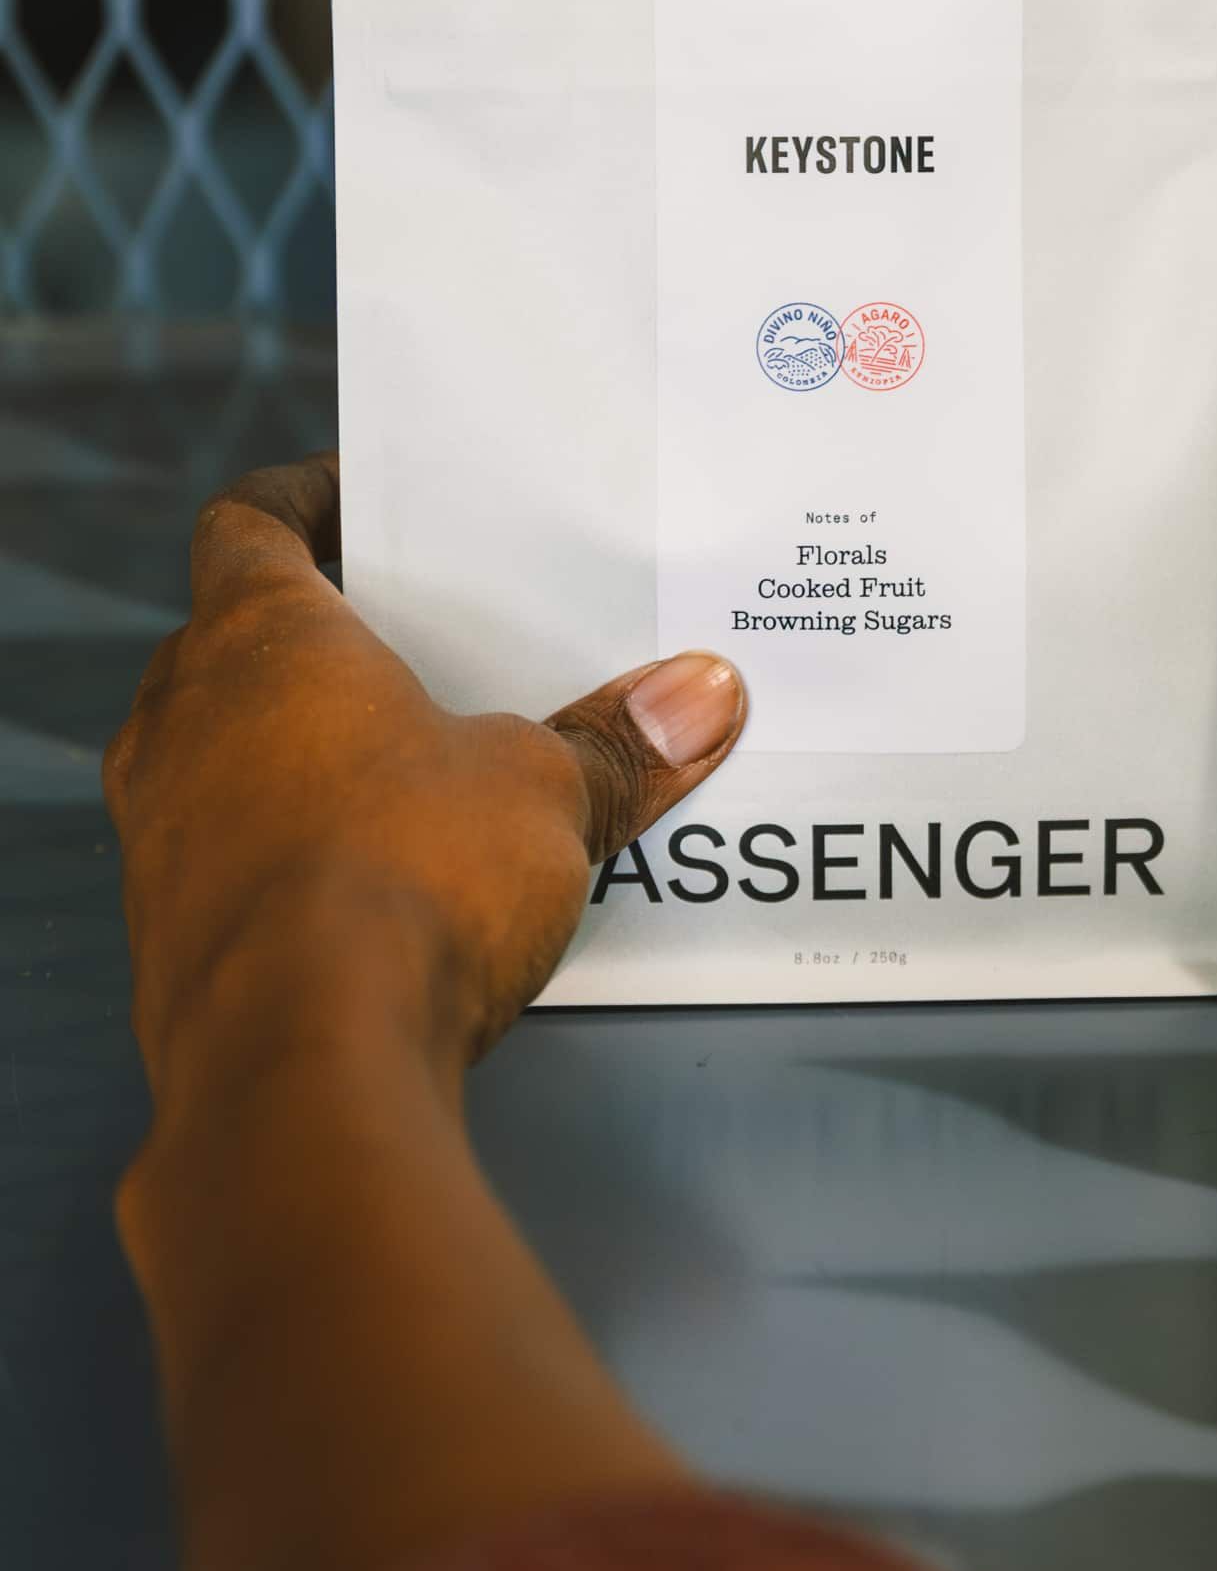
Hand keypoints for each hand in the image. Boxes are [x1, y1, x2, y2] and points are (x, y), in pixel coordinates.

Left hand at [104, 454, 747, 1108]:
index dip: (304, 500)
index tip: (360, 502)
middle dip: (321, 641)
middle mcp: (181, 718)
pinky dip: (287, 853)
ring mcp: (158, 832)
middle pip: (234, 641)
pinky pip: (226, 859)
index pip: (249, 523)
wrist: (301, 1070)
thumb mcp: (545, 795)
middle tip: (417, 646)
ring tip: (410, 776)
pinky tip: (375, 888)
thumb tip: (703, 698)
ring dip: (297, 756)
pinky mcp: (166, 939)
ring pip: (222, 755)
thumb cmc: (408, 880)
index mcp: (260, 636)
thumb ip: (613, 745)